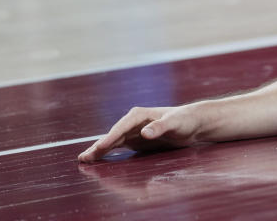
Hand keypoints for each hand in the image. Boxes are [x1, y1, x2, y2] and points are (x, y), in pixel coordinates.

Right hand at [78, 104, 203, 161]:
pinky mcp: (135, 140)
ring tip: (84, 160)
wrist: (193, 123)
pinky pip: (117, 147)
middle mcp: (132, 122)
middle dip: (98, 147)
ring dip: (99, 151)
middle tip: (84, 158)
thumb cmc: (185, 120)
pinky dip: (107, 153)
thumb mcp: (175, 123)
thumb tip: (145, 132)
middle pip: (112, 136)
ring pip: (112, 143)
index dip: (110, 138)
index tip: (100, 148)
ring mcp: (132, 132)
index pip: (121, 128)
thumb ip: (160, 127)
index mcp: (139, 115)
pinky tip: (96, 159)